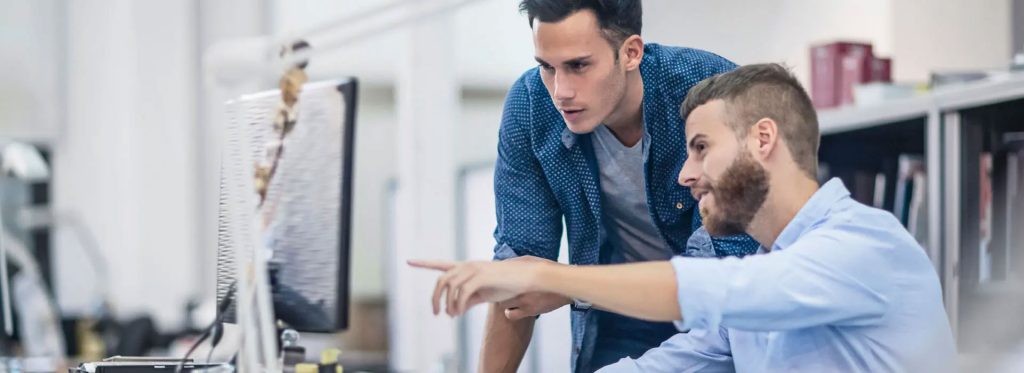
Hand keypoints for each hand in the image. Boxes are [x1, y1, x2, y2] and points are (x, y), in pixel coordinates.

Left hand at [408, 258, 552, 316]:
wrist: (525, 279)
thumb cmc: (505, 285)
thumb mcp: (483, 293)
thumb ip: (468, 299)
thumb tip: (455, 309)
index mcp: (466, 268)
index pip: (441, 264)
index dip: (424, 263)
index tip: (409, 261)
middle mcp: (467, 266)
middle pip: (441, 280)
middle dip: (435, 298)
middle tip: (436, 313)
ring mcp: (474, 270)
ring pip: (450, 286)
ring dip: (448, 304)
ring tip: (452, 315)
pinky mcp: (481, 277)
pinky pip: (462, 293)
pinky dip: (458, 305)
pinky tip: (459, 313)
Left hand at [496, 256, 569, 319]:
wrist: (565, 285)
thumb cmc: (549, 271)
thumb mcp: (531, 260)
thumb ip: (515, 262)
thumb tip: (501, 264)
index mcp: (519, 274)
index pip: (497, 279)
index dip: (494, 281)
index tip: (495, 281)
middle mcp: (520, 287)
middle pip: (498, 292)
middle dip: (498, 291)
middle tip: (503, 290)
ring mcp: (524, 300)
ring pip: (502, 304)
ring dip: (504, 302)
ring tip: (510, 299)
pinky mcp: (530, 311)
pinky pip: (510, 315)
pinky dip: (510, 312)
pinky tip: (514, 308)